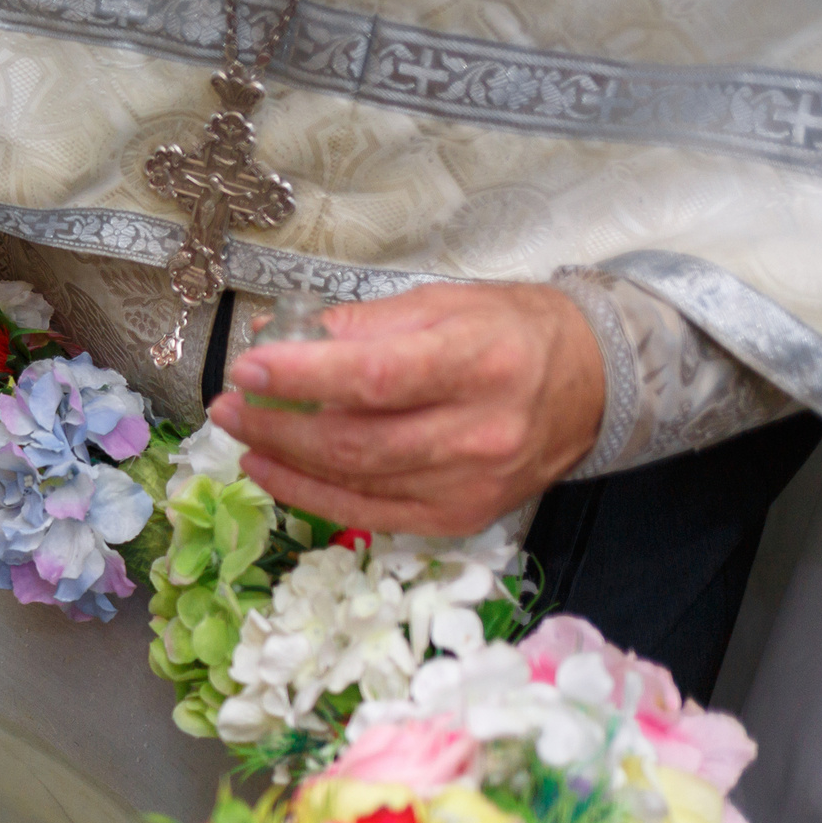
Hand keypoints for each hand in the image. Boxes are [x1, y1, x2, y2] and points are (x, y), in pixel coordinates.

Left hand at [207, 282, 605, 536]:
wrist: (593, 385)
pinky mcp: (458, 518)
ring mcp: (470, 484)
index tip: (248, 367)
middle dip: (278, 426)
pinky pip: (369, 515)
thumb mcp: (445, 304)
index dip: (303, 377)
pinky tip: (274, 472)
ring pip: (356, 483)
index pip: (376, 378)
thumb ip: (364, 324)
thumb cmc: (513, 334)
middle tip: (228, 406)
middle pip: (357, 442)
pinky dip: (312, 495)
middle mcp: (480, 431)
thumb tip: (282, 335)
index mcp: (480, 362)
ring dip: (285, 462)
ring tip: (241, 436)